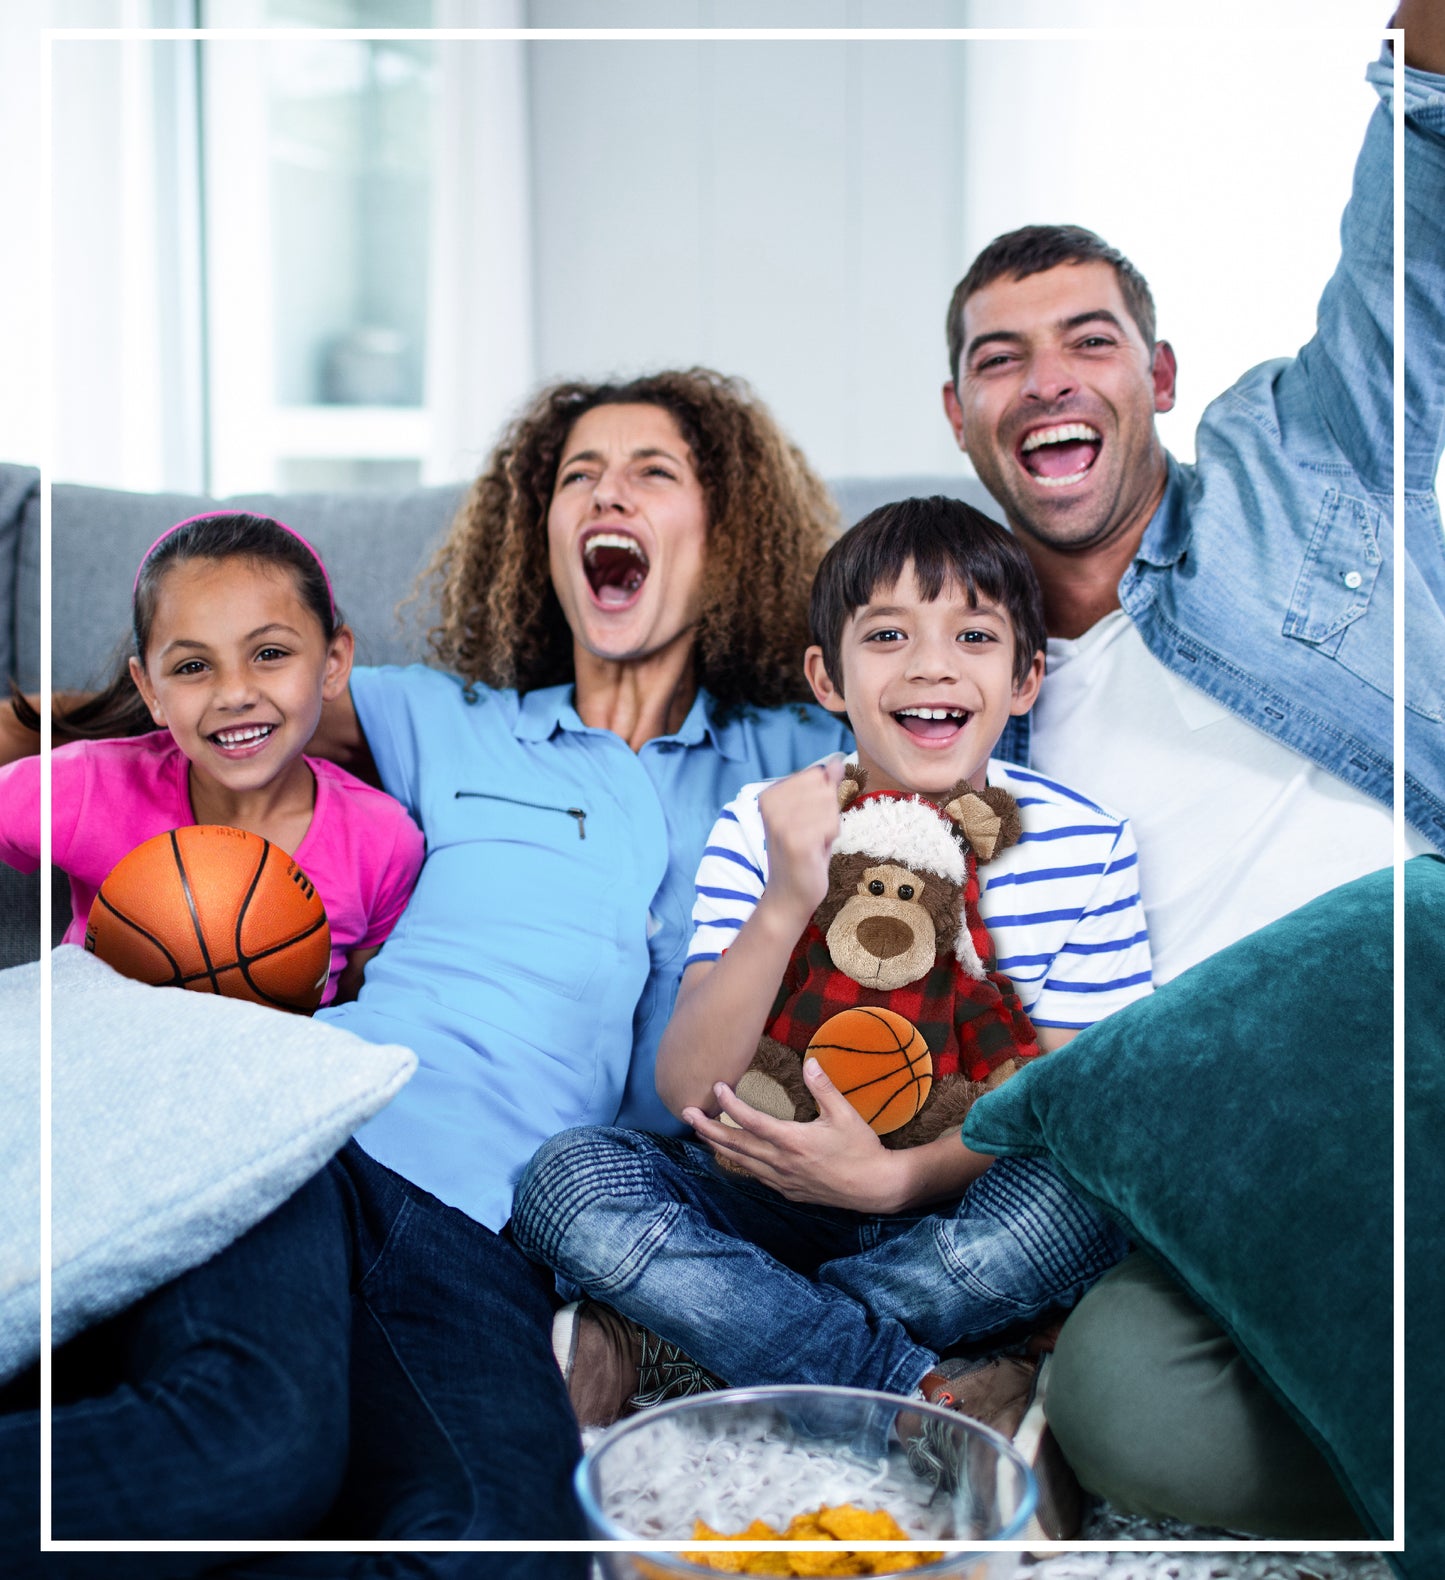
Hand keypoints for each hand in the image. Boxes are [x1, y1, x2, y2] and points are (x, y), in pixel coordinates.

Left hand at [682, 1057, 906, 1212]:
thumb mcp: (845, 1114)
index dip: (730, 1104)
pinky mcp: (787, 1190)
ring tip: (701, 1131)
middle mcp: (782, 1162)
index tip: (717, 1087)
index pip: (751, 1121)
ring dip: (718, 1145)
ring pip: (740, 1162)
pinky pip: (754, 1175)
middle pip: (735, 1144)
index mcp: (793, 1141)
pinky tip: (732, 1154)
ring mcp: (782, 1179)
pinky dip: (738, 1162)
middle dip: (708, 1128)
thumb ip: (823, 1087)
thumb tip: (809, 1061)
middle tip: (686, 1113)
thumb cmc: (861, 1148)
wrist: (874, 1187)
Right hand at [757, 758, 844, 930]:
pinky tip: (815, 852)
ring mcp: (780, 822)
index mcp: (769, 794)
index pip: (818, 776)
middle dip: (828, 814)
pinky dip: (830, 840)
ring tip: (813, 844)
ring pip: (830, 807)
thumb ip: (824, 786)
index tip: (809, 821)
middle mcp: (770, 804)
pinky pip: (832, 825)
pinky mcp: (795, 841)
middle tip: (812, 835)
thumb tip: (837, 761)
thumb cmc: (803, 853)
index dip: (823, 800)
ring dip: (829, 828)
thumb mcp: (813, 813)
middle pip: (825, 789)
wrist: (789, 894)